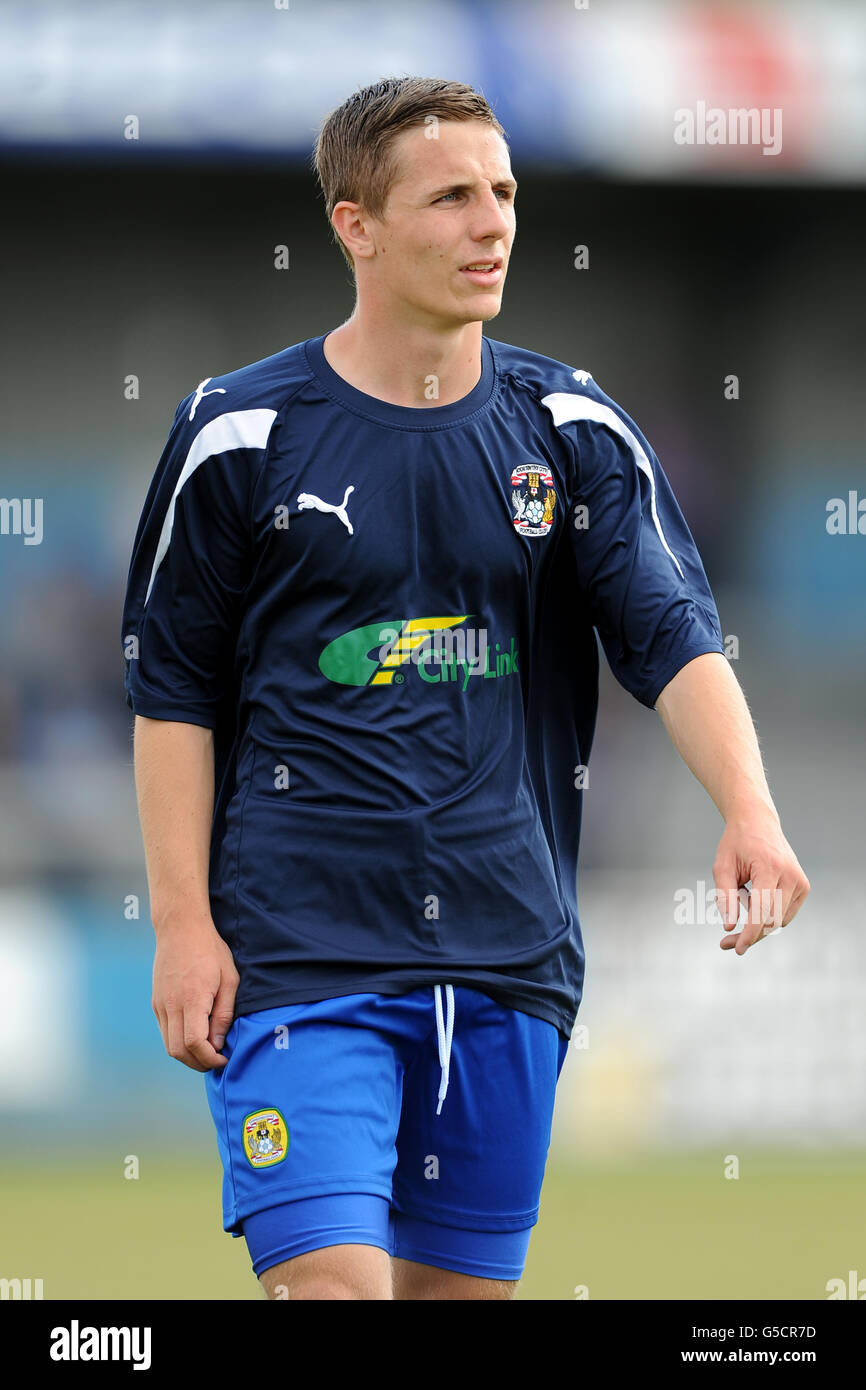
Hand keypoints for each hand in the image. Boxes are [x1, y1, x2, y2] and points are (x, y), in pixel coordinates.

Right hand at [152, 913, 239, 1070]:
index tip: (224, 1058)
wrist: (180, 928)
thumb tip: (218, 1043)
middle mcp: (171, 1005)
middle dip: (198, 1063)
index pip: (194, 1043)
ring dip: (187, 1056)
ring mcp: (160, 1004)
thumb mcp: (229, 979)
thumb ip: (224, 1013)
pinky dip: (178, 1042)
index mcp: (192, 998)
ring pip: (168, 1045)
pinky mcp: (156, 1003)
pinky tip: (195, 1037)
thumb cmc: (210, 950)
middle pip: (178, 1050)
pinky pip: (165, 1032)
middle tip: (216, 1061)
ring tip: (207, 1052)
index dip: (209, 1058)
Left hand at [713, 803, 809, 953]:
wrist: (758, 823)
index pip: (762, 911)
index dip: (750, 933)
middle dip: (749, 935)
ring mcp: (801, 882)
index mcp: (771, 868)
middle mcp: (791, 876)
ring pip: (779, 921)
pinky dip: (767, 914)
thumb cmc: (737, 844)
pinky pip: (784, 914)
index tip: (738, 948)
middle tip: (725, 943)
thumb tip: (730, 927)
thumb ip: (726, 897)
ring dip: (757, 925)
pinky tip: (753, 895)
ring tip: (739, 898)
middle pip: (771, 921)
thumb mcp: (722, 867)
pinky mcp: (803, 888)